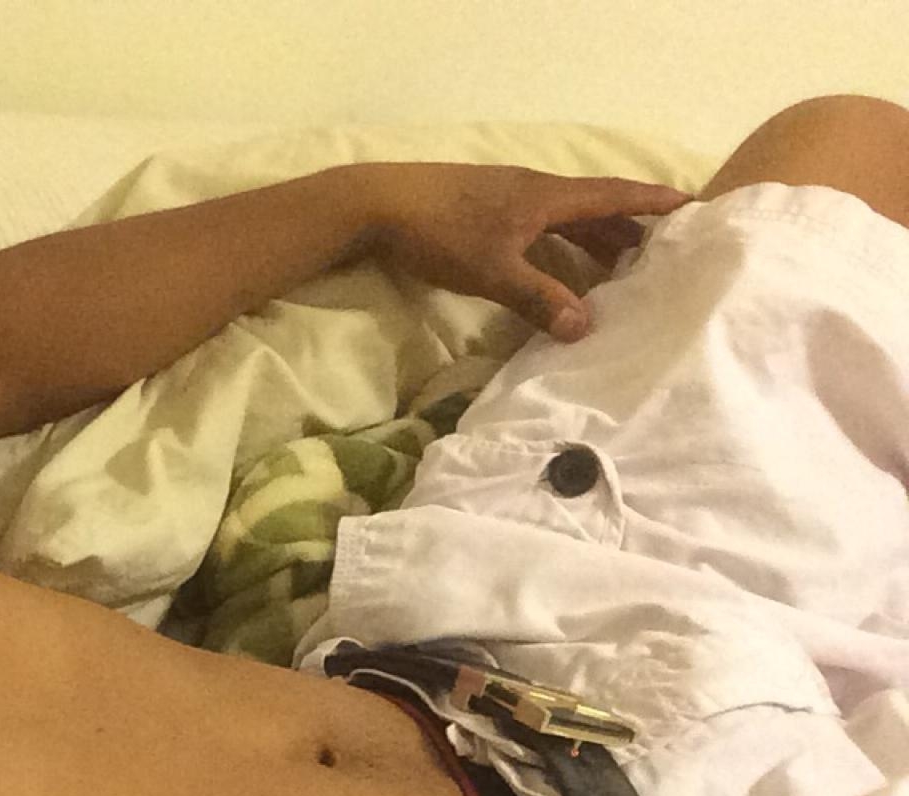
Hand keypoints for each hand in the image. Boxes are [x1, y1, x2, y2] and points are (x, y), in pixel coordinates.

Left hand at [355, 162, 691, 340]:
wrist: (375, 205)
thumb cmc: (438, 232)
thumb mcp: (493, 271)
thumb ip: (539, 299)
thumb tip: (586, 329)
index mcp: (547, 197)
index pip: (615, 196)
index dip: (655, 203)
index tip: (696, 207)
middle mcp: (535, 191)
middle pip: (596, 208)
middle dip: (632, 230)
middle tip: (665, 256)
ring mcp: (509, 199)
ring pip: (567, 218)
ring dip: (596, 240)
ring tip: (622, 267)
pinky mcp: (486, 212)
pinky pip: (542, 226)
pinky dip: (562, 245)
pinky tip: (560, 268)